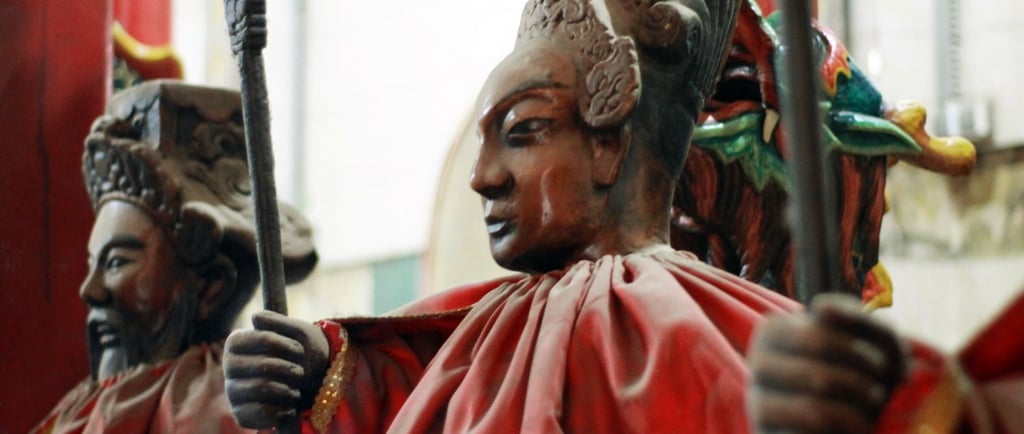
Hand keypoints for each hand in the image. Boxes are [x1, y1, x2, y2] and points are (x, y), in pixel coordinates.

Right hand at [224, 311, 329, 428]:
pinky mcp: (241, 413)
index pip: (257, 338)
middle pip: (262, 365)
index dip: (281, 344)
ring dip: (289, 389)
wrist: (314, 385)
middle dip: (289, 369)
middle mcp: (230, 366)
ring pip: (261, 388)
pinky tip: (289, 406)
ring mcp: (233, 390)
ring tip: (296, 390)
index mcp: (237, 342)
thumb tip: (255, 318)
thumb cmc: (302, 354)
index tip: (298, 350)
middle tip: (300, 372)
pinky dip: (283, 409)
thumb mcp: (299, 333)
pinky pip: (261, 412)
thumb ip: (279, 322)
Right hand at [747, 294, 906, 433]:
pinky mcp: (764, 431)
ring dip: (856, 417)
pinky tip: (853, 431)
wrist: (847, 419)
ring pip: (814, 411)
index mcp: (774, 328)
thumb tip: (819, 306)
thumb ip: (858, 318)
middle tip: (878, 395)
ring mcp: (756, 400)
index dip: (863, 357)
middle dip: (863, 390)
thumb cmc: (861, 374)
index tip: (881, 365)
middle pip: (820, 377)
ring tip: (869, 416)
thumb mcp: (874, 343)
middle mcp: (757, 361)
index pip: (821, 339)